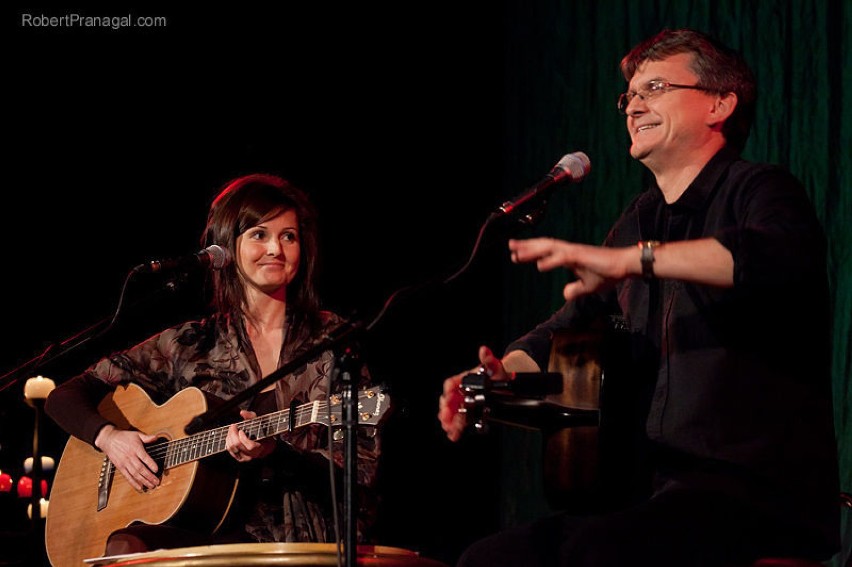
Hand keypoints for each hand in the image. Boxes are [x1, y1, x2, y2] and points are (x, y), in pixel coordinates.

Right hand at [95, 425, 159, 491]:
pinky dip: (133, 483)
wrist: (108, 440)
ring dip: (143, 481)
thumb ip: (146, 437)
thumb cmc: (123, 437)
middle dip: (149, 476)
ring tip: (151, 486)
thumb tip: (155, 437)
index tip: (156, 470)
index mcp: (135, 448)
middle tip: (156, 482)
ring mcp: (124, 463)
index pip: (144, 458)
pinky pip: (127, 476)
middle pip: (140, 468)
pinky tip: (140, 487)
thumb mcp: (136, 434)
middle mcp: (130, 457)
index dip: (151, 464)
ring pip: (135, 474)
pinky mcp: (120, 467)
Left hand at [226, 410, 274, 461]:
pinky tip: (230, 437)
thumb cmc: (262, 432)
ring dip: (229, 437)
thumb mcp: (259, 423)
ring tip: (231, 430)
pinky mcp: (239, 458)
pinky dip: (228, 442)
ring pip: (232, 448)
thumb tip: (242, 412)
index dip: (243, 438)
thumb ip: (251, 416)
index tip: (241, 430)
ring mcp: (245, 457)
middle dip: (233, 434)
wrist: (265, 445)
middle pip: (238, 445)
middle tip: (233, 426)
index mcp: (260, 447)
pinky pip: (230, 451)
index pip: (250, 446)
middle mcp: (252, 455)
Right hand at [438, 346, 506, 441]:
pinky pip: (459, 420)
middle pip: (449, 400)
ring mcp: (463, 402)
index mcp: (464, 379)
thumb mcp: (494, 366)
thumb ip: (488, 359)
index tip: (449, 397)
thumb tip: (484, 350)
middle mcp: (461, 391)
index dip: (449, 391)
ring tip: (449, 429)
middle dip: (446, 409)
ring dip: (449, 421)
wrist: (504, 382)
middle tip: (446, 417)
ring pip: (452, 412)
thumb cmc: (496, 373)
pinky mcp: (468, 412)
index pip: (451, 383)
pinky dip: (455, 427)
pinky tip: (453, 434)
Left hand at [509, 238, 632, 300]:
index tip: (515, 255)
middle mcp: (569, 251)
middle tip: (510, 246)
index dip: (530, 252)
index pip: (545, 252)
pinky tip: (540, 265)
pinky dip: (551, 261)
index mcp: (569, 256)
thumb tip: (565, 294)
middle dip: (526, 246)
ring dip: (533, 250)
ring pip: (549, 248)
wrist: (624, 266)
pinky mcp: (582, 256)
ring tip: (517, 253)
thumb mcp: (588, 286)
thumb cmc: (607, 273)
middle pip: (543, 246)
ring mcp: (575, 252)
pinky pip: (563, 258)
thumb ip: (575, 289)